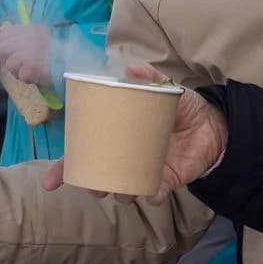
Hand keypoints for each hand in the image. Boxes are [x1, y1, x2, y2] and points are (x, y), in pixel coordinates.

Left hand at [0, 22, 54, 88]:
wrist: (74, 55)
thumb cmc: (56, 45)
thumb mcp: (35, 31)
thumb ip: (13, 33)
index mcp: (23, 28)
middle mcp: (21, 38)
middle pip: (3, 51)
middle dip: (10, 58)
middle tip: (26, 60)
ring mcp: (24, 54)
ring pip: (10, 66)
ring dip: (20, 70)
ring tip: (35, 67)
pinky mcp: (30, 68)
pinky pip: (22, 76)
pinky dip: (30, 77)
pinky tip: (40, 72)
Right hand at [41, 64, 218, 198]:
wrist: (213, 123)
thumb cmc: (181, 106)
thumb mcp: (164, 87)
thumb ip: (148, 76)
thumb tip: (129, 68)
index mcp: (117, 135)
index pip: (84, 153)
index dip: (64, 168)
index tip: (49, 183)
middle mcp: (126, 156)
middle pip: (98, 178)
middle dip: (91, 187)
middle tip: (94, 187)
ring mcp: (144, 170)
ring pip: (123, 191)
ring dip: (119, 194)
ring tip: (121, 190)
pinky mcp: (166, 180)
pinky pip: (154, 194)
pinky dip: (151, 195)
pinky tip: (152, 191)